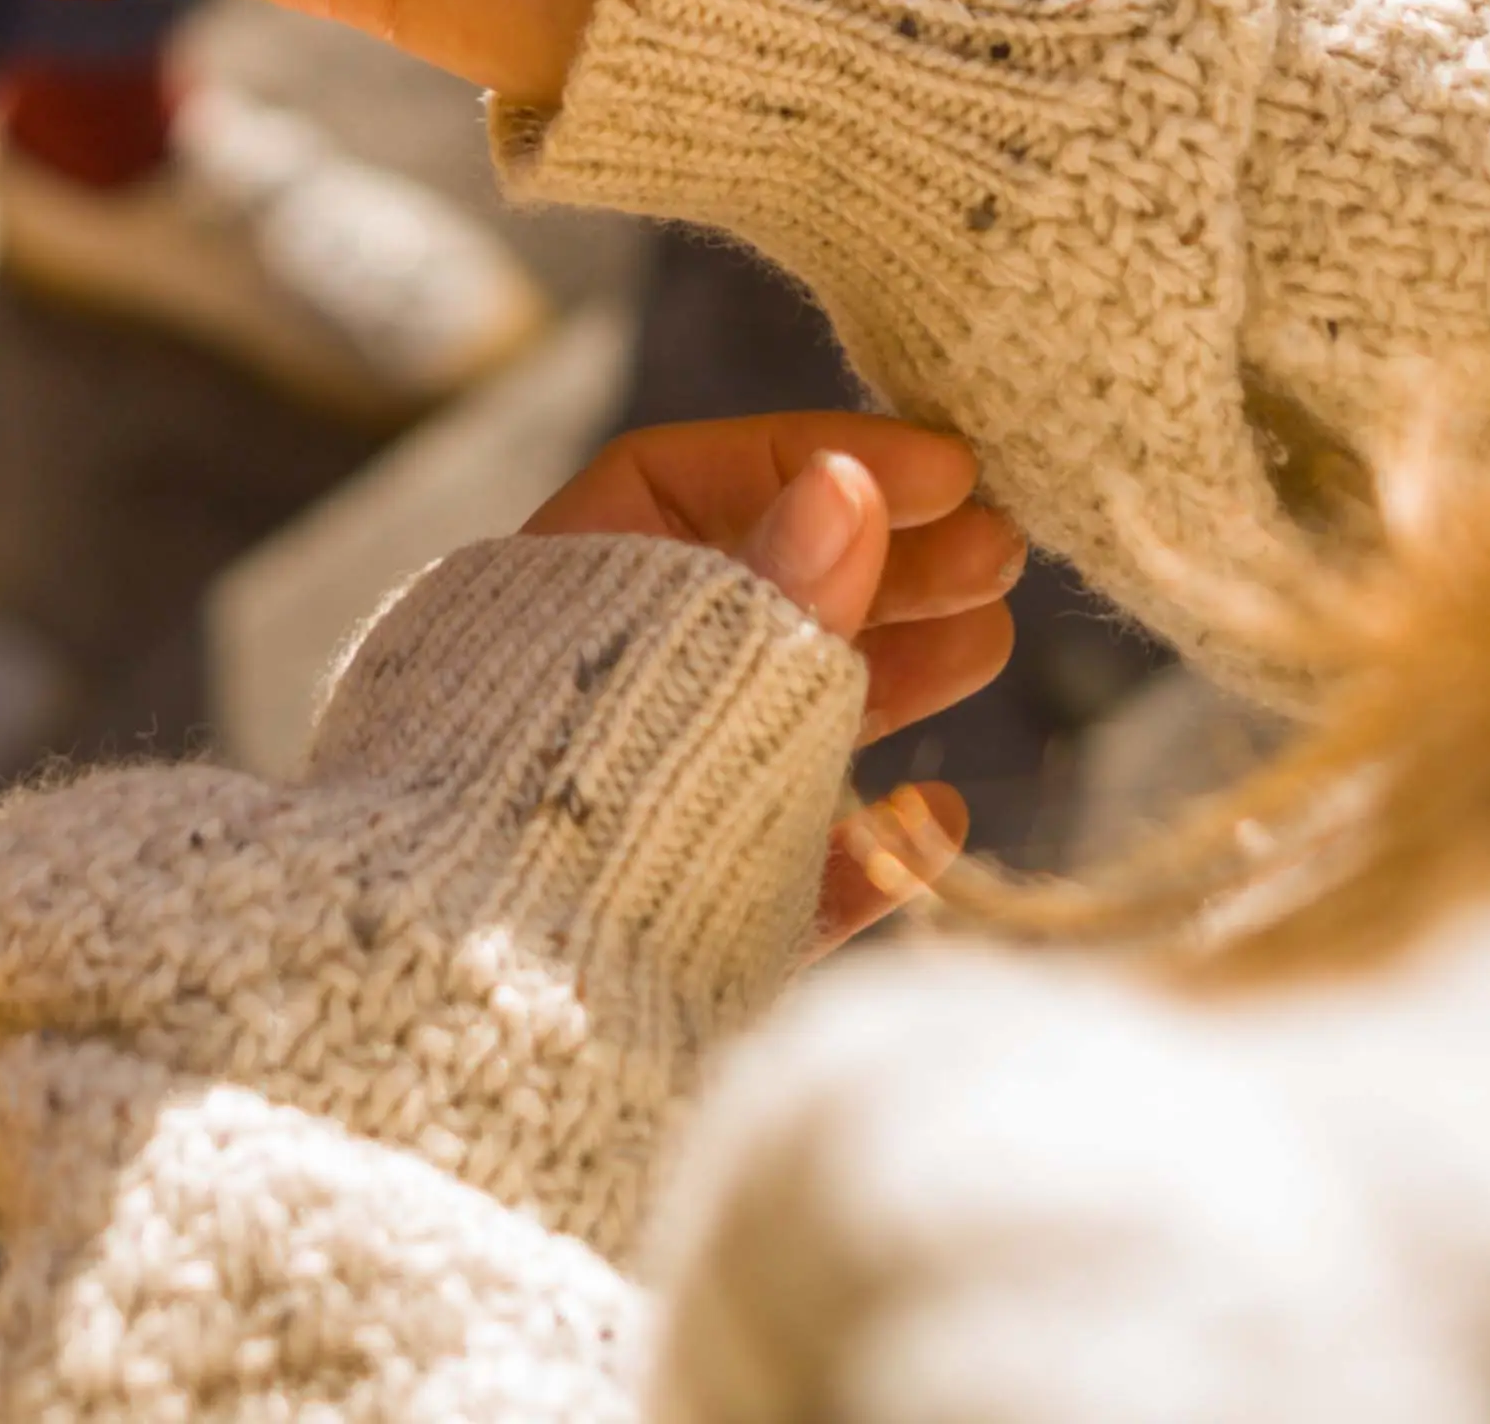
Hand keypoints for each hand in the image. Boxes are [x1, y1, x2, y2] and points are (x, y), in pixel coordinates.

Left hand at [529, 412, 1020, 944]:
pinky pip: (780, 880)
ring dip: (892, 679)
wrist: (489, 1029)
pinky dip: (863, 852)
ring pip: (777, 730)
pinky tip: (933, 817)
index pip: (687, 484)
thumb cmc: (563, 813)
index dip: (826, 461)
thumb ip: (774, 586)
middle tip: (999, 551)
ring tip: (988, 641)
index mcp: (548, 605)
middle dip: (881, 568)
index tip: (949, 471)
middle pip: (750, 600)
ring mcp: (635, 824)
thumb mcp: (682, 669)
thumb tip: (847, 483)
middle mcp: (589, 704)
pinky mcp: (677, 941)